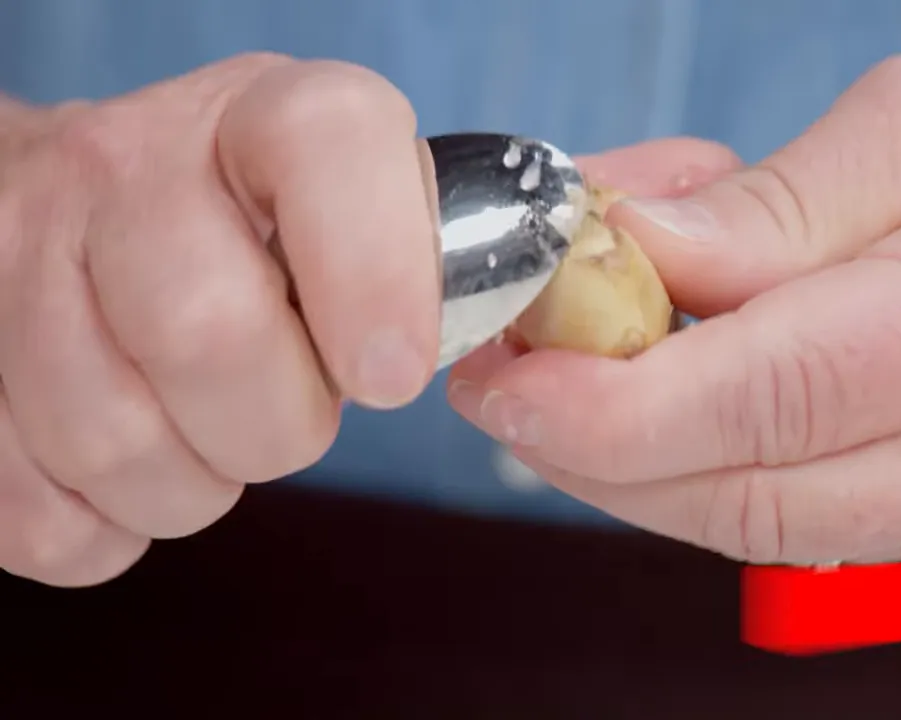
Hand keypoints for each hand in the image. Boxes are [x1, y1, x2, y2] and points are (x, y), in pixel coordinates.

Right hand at [0, 52, 742, 586]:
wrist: (70, 227)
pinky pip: (51, 511)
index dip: (373, 267)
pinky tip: (136, 454)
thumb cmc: (273, 232)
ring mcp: (26, 267)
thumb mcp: (391, 192)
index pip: (329, 148)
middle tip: (294, 403)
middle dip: (279, 420)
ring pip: (122, 437)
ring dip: (197, 474)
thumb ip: (524, 212)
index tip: (393, 366)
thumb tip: (668, 221)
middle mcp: (133, 172)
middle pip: (211, 335)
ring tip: (213, 426)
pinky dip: (112, 518)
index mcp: (269, 122)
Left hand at [448, 19, 900, 564]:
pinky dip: (705, 471)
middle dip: (586, 446)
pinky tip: (677, 388)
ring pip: (752, 530)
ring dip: (631, 462)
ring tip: (575, 362)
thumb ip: (779, 205)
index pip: (766, 400)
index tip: (503, 370)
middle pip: (737, 495)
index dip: (606, 405)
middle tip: (504, 364)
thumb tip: (635, 257)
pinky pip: (797, 529)